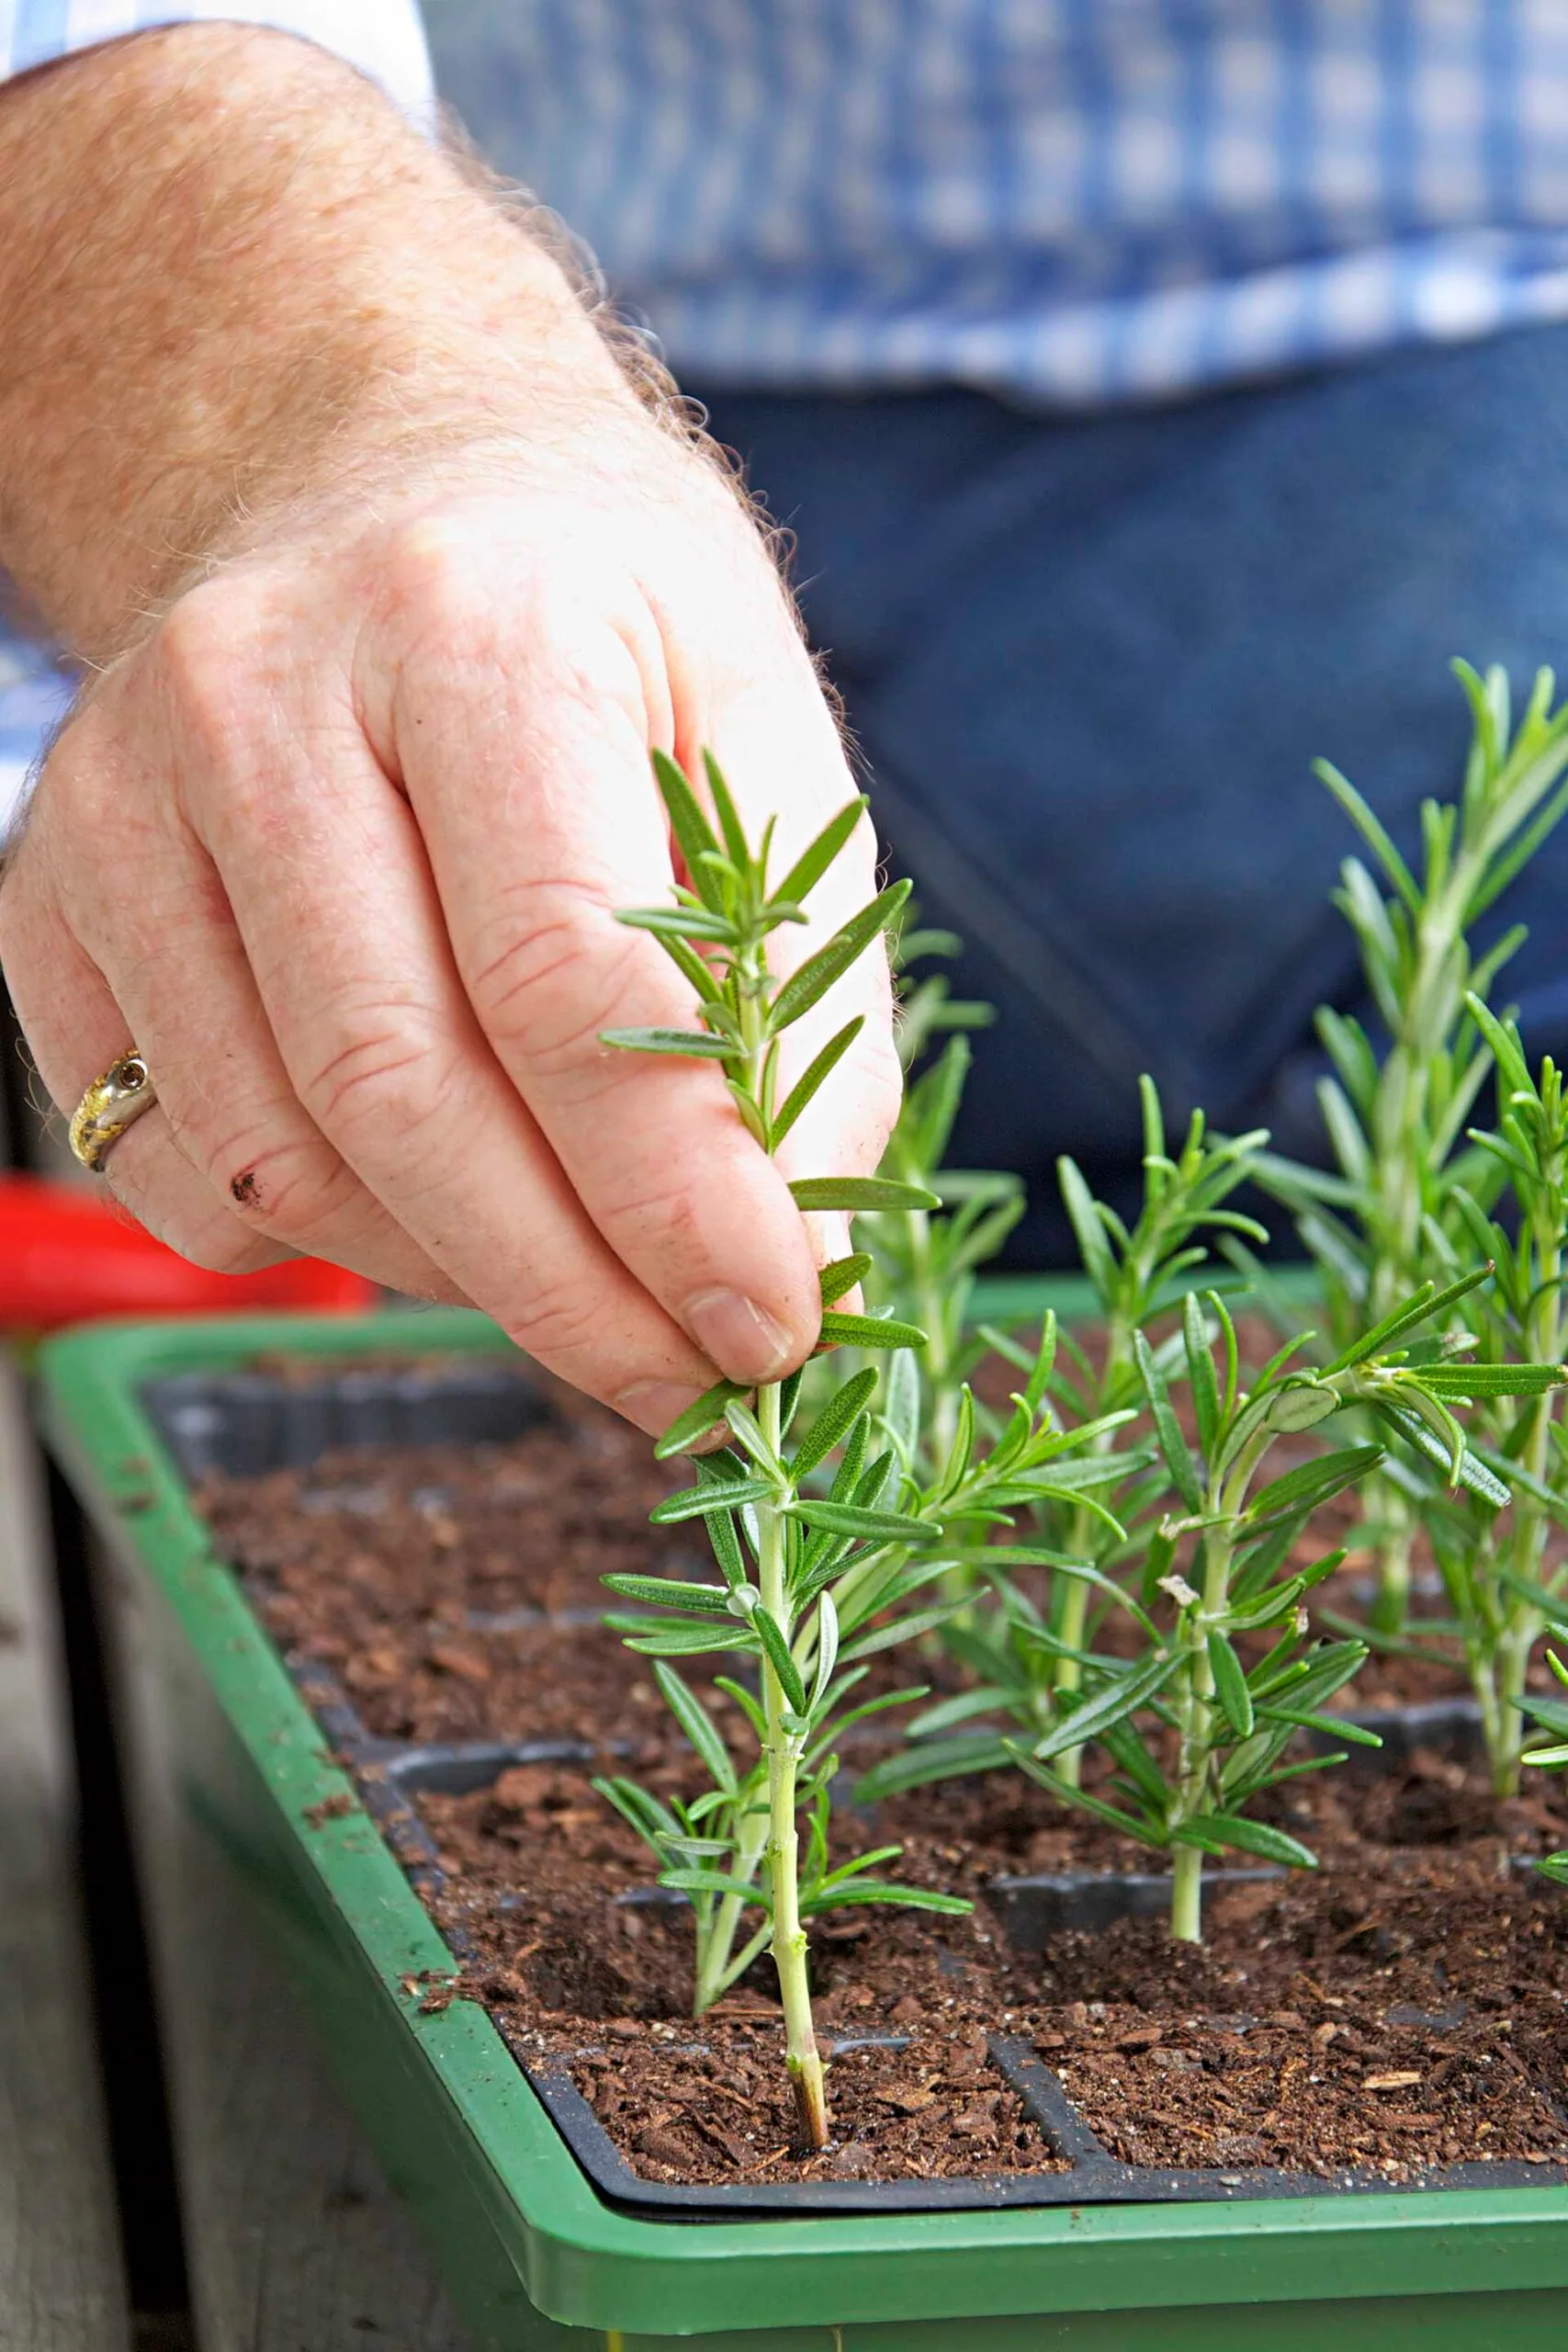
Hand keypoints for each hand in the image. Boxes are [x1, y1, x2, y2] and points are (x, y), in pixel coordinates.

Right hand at [0, 431, 899, 1428]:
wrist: (357, 474)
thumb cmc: (585, 605)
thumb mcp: (752, 714)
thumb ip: (798, 972)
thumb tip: (800, 1244)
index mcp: (476, 627)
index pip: (571, 983)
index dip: (680, 1199)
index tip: (773, 1325)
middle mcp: (257, 699)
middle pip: (402, 1093)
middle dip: (568, 1291)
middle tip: (685, 1379)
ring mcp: (121, 803)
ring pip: (275, 1156)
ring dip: (454, 1275)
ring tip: (580, 1271)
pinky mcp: (48, 900)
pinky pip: (166, 1162)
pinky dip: (315, 1240)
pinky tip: (424, 1193)